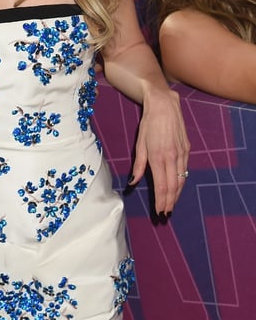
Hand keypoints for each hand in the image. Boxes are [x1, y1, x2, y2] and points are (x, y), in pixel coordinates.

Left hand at [129, 87, 189, 215]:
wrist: (165, 105)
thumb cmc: (148, 123)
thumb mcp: (139, 143)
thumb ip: (138, 165)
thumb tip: (132, 182)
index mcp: (158, 157)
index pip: (162, 185)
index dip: (161, 200)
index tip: (160, 211)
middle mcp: (173, 157)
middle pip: (173, 186)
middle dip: (170, 202)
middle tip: (166, 214)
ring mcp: (182, 153)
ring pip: (181, 179)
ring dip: (177, 194)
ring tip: (171, 205)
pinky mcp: (187, 149)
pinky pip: (185, 170)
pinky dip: (182, 182)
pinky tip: (178, 188)